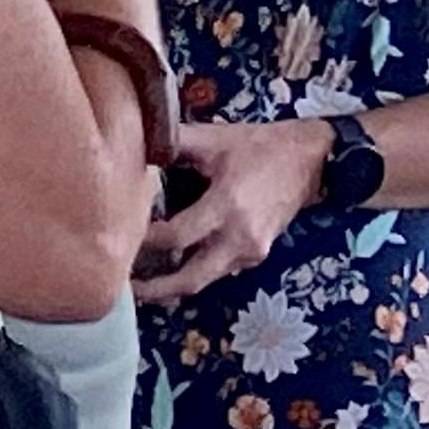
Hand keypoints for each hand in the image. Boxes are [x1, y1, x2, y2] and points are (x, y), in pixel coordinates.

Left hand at [133, 120, 332, 302]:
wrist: (309, 159)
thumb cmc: (258, 146)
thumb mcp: (213, 138)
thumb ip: (173, 143)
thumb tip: (133, 146)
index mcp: (226, 205)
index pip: (176, 236)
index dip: (145, 242)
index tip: (119, 238)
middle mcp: (240, 237)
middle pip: (191, 278)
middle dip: (156, 289)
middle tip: (123, 288)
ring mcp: (251, 251)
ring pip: (204, 279)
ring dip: (172, 285)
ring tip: (139, 282)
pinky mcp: (256, 255)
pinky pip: (218, 271)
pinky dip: (193, 272)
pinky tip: (171, 266)